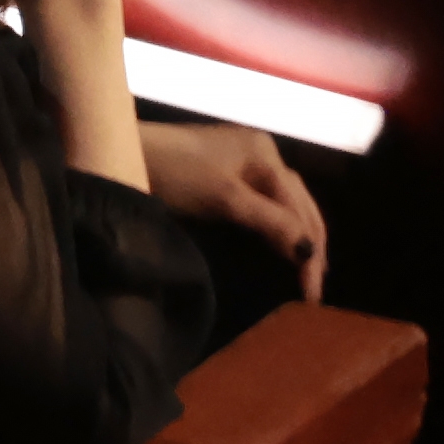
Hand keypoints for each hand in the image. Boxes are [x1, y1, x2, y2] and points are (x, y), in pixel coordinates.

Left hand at [139, 121, 328, 299]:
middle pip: (299, 203)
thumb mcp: (224, 199)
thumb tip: (308, 251)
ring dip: (299, 233)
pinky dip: (277, 223)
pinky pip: (264, 200)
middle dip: (312, 243)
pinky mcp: (224, 172)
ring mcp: (244, 160)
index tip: (312, 293)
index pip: (300, 209)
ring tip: (309, 267)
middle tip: (317, 286)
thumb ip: (269, 222)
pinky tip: (280, 240)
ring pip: (284, 201)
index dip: (310, 252)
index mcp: (267, 155)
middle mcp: (263, 154)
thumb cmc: (173, 172)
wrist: (126, 150)